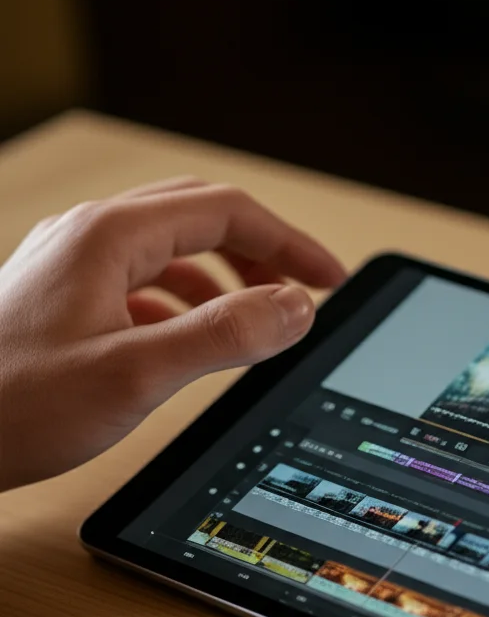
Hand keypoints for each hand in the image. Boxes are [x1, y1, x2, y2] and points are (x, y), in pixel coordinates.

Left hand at [0, 178, 344, 491]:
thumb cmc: (13, 404)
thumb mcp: (136, 373)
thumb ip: (224, 335)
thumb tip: (296, 306)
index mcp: (110, 237)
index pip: (226, 212)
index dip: (289, 243)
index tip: (329, 278)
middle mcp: (91, 238)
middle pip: (202, 217)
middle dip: (264, 251)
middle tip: (306, 291)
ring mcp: (75, 266)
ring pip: (173, 249)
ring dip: (227, 275)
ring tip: (261, 315)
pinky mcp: (67, 300)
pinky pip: (145, 281)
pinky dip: (189, 300)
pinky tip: (194, 337)